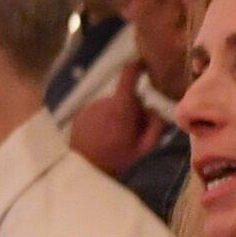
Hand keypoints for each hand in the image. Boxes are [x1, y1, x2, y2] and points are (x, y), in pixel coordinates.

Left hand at [68, 60, 159, 176]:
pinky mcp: (80, 114)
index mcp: (121, 106)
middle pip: (126, 97)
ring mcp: (90, 107)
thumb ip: (155, 125)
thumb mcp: (145, 148)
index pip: (128, 75)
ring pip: (112, 106)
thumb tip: (155, 109)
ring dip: (118, 116)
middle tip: (133, 133)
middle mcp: (103, 101)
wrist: (83, 171)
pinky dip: (104, 121)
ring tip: (116, 140)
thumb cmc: (117, 161)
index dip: (138, 66)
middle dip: (133, 110)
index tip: (145, 65)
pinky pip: (99, 113)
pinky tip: (102, 139)